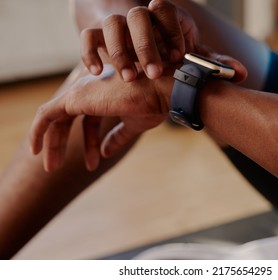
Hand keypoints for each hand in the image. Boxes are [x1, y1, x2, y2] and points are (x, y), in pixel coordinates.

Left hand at [29, 65, 174, 171]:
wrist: (160, 90)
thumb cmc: (153, 103)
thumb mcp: (133, 125)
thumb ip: (117, 137)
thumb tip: (106, 153)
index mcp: (102, 94)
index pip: (88, 120)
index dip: (90, 142)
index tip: (94, 163)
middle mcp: (88, 89)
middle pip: (67, 119)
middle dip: (61, 143)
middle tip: (57, 167)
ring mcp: (81, 92)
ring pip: (55, 119)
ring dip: (51, 143)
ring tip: (51, 167)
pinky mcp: (75, 98)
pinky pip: (46, 116)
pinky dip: (38, 132)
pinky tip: (37, 150)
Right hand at [80, 0, 247, 82]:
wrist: (141, 40)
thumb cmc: (170, 49)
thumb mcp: (190, 55)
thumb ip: (210, 64)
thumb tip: (242, 74)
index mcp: (165, 16)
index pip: (163, 8)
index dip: (169, 29)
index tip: (176, 56)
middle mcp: (141, 17)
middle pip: (137, 16)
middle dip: (145, 44)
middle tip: (152, 72)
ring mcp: (118, 25)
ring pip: (112, 25)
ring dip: (119, 52)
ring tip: (129, 78)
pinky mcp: (99, 36)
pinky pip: (89, 36)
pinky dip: (91, 52)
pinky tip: (98, 73)